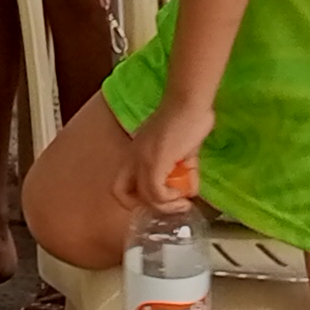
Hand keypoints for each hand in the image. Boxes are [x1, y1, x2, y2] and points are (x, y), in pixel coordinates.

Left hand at [110, 93, 214, 229]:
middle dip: (144, 206)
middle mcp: (132, 157)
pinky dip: (172, 199)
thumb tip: (189, 190)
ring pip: (145, 198)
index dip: (139, 198)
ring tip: (183, 203)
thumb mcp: (181, 151)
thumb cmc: (188, 120)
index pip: (122, 184)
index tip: (162, 200)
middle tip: (167, 206)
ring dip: (166, 206)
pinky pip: (157, 193)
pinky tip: (184, 194)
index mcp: (135, 153)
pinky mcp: (154, 162)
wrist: (189, 103)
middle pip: (120, 193)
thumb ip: (180, 170)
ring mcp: (141, 160)